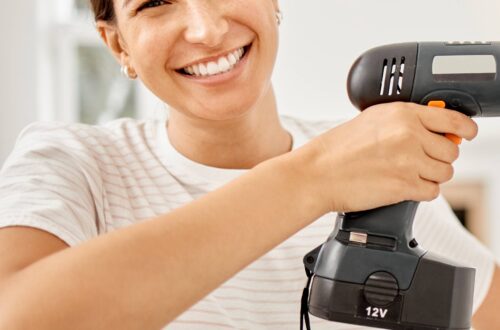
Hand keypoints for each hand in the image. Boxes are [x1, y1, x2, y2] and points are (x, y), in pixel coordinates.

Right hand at [306, 102, 477, 212]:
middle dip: (437, 158)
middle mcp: (409, 135)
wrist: (317, 173)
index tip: (466, 134)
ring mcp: (409, 161)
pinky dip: (420, 192)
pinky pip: (432, 192)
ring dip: (429, 176)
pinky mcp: (405, 186)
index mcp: (402, 114)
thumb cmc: (336, 149)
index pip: (452, 119)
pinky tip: (401, 186)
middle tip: (417, 160)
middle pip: (451, 150)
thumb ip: (404, 121)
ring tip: (405, 173)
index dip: (465, 129)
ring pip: (445, 173)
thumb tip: (434, 129)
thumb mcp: (371, 121)